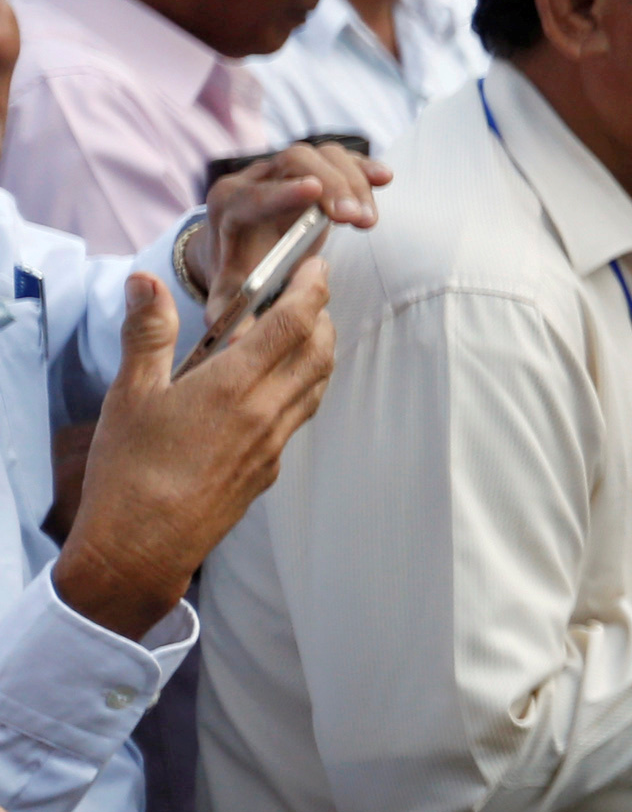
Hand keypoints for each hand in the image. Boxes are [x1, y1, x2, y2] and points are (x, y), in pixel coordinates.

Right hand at [52, 265, 336, 639]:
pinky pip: (302, 414)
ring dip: (318, 349)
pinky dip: (304, 385)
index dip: (312, 286)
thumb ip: (146, 333)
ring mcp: (273, 443)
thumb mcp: (129, 395)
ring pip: (317, 383)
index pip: (294, 322)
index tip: (316, 264)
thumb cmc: (129, 473)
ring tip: (300, 328)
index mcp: (234, 386)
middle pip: (319, 349)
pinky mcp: (269, 469)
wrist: (142, 548)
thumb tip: (145, 282)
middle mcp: (266, 412)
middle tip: (308, 291)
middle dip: (322, 314)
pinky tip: (279, 382)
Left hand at [194, 141, 388, 304]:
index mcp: (230, 206)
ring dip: (353, 182)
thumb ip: (230, 317)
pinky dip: (363, 166)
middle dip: (332, 186)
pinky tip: (384, 179)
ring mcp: (286, 167)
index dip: (283, 192)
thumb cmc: (239, 271)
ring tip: (368, 220)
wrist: (240, 243)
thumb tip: (237, 346)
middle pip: (295, 162)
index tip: (312, 192)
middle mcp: (255, 177)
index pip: (255, 192)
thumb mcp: (228, 295)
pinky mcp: (313, 166)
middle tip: (357, 219)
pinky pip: (340, 156)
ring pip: (323, 155)